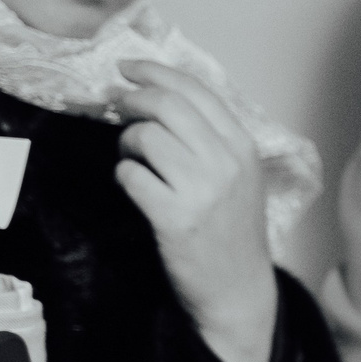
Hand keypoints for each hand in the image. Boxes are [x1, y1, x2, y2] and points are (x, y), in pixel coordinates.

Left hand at [116, 60, 277, 361]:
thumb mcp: (239, 178)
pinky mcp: (175, 218)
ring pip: (145, 137)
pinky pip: (130, 175)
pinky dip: (124, 176)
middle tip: (118, 107)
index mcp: (243, 148)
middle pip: (166, 105)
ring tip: (133, 158)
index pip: (195, 92)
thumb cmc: (232, 233)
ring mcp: (202, 191)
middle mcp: (226, 164)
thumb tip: (158, 98)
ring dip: (127, 143)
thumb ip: (211, 138)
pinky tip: (136, 189)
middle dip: (133, 100)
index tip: (128, 69)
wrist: (238, 292)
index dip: (154, 72)